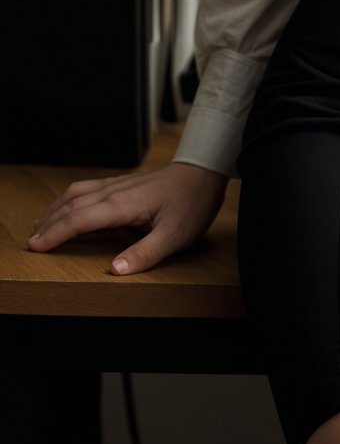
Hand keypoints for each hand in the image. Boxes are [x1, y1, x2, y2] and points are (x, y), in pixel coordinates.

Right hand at [26, 162, 229, 274]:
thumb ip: (146, 253)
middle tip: (30, 243)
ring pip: (77, 193)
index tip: (37, 246)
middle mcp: (115, 191)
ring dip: (56, 209)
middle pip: (73, 205)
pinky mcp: (122, 184)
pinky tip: (66, 209)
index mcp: (124, 204)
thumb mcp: (176, 235)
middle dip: (49, 223)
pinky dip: (69, 200)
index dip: (56, 233)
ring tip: (40, 227)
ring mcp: (118, 185)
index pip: (80, 218)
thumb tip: (115, 270)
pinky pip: (87, 189)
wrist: (204, 173)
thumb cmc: (192, 203)